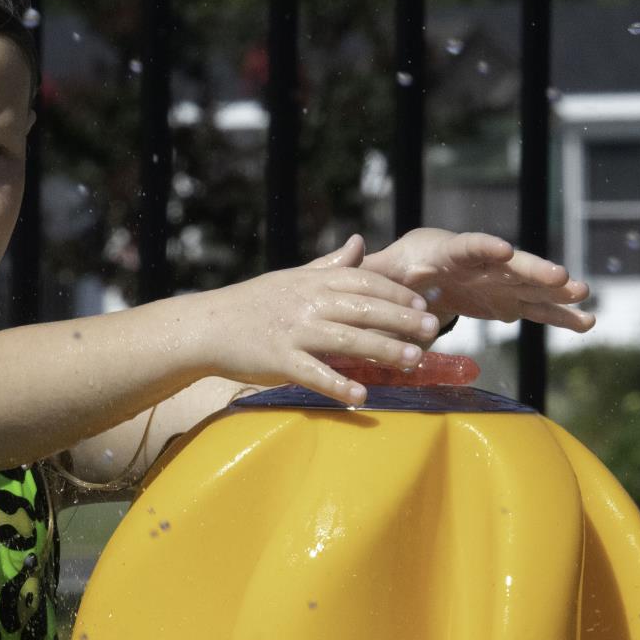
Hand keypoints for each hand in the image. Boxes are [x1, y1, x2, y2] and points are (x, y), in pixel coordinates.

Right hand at [199, 235, 440, 405]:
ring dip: (382, 349)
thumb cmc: (253, 303)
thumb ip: (330, 264)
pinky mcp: (278, 360)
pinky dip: (338, 385)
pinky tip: (362, 397)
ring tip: (413, 361)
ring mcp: (293, 331)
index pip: (364, 281)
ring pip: (346, 339)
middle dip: (401, 318)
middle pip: (363, 308)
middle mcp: (307, 303)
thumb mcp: (292, 277)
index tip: (423, 302)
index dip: (397, 292)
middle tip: (432, 328)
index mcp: (312, 282)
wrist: (206, 325)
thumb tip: (360, 243)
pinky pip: (314, 373)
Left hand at [363, 227, 593, 334]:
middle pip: (509, 265)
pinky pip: (536, 309)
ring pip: (530, 287)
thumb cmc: (391, 272)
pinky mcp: (506, 302)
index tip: (503, 250)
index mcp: (445, 251)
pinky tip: (585, 322)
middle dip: (535, 271)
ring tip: (586, 299)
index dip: (484, 247)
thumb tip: (353, 248)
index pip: (467, 246)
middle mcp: (479, 262)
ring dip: (557, 294)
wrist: (412, 277)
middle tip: (563, 278)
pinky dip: (558, 316)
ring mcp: (497, 282)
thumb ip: (365, 265)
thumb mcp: (375, 272)